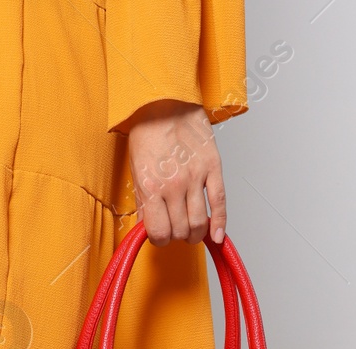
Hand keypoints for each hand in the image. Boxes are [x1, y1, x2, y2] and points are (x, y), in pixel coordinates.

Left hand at [125, 100, 225, 245]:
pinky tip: (216, 236)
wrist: (165, 103)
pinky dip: (219, 224)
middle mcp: (174, 185)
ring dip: (195, 233)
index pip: (158, 232)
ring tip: (191, 231)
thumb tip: (148, 226)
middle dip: (176, 236)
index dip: (159, 239)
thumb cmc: (147, 134)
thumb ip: (143, 201)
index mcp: (152, 187)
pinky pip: (220, 203)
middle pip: (180, 230)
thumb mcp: (136, 171)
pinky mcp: (213, 167)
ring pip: (199, 223)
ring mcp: (196, 177)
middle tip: (175, 230)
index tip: (160, 235)